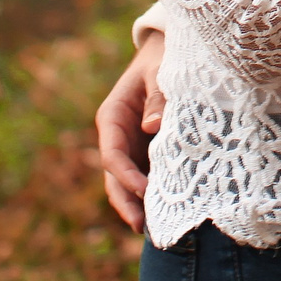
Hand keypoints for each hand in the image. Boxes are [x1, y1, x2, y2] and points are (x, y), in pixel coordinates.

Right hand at [95, 30, 167, 231]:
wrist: (169, 50)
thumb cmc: (164, 57)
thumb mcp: (160, 70)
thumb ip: (158, 96)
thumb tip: (151, 127)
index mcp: (113, 115)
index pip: (111, 153)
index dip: (125, 175)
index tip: (144, 190)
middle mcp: (118, 135)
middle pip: (115, 176)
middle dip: (126, 201)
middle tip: (142, 226)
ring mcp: (132, 146)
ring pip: (128, 182)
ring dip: (138, 204)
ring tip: (154, 229)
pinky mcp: (148, 151)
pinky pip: (146, 176)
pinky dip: (153, 195)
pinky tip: (166, 213)